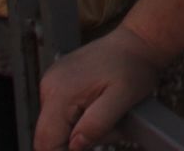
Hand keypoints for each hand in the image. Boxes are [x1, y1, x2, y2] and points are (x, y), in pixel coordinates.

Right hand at [32, 28, 164, 150]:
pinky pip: (60, 112)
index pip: (46, 141)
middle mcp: (49, 86)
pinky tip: (99, 106)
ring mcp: (51, 82)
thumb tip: (74, 146)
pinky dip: (79, 117)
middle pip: (49, 135)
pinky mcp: (58, 82)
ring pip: (56, 125)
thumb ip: (97, 124)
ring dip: (80, 129)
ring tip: (107, 114)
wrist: (137, 42)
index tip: (90, 145)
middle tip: (108, 128)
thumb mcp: (123, 98)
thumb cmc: (134, 66)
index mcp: (60, 91)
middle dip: (77, 141)